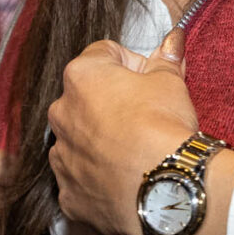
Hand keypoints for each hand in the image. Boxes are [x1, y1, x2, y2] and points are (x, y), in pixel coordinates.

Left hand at [48, 32, 203, 234]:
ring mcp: (61, 155)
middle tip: (145, 117)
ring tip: (134, 152)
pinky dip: (99, 178)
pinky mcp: (69, 192)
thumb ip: (165, 59)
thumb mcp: (170, 82)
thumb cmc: (162, 127)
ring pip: (80, 140)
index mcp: (81, 76)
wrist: (163, 185)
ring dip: (101, 142)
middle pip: (86, 99)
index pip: (104, 55)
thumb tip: (172, 41)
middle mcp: (61, 113)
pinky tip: (124, 179)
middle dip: (111, 104)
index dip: (131, 65)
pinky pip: (82, 179)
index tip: (149, 79)